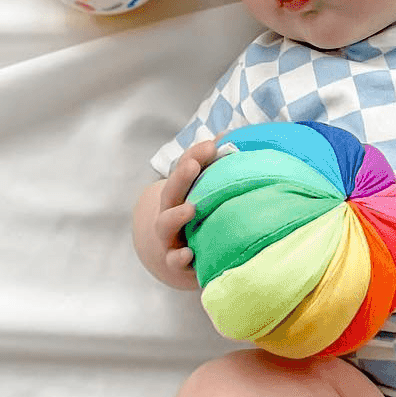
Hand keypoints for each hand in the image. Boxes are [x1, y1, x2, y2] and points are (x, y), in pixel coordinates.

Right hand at [152, 140, 221, 290]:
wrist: (178, 258)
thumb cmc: (197, 218)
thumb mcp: (204, 191)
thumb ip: (215, 166)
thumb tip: (229, 135)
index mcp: (181, 191)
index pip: (184, 168)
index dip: (195, 155)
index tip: (212, 145)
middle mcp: (171, 211)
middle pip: (172, 191)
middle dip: (181, 177)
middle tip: (193, 166)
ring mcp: (170, 236)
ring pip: (165, 224)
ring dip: (176, 216)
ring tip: (191, 209)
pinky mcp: (175, 261)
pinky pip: (174, 260)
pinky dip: (179, 257)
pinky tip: (189, 253)